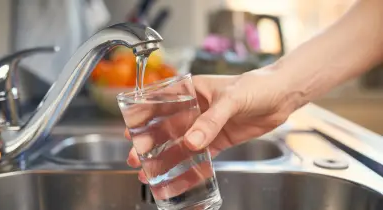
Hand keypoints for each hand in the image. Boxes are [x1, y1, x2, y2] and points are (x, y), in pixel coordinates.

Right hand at [125, 67, 304, 179]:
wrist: (281, 96)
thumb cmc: (256, 85)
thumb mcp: (231, 99)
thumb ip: (211, 120)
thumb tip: (191, 142)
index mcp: (192, 91)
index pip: (161, 102)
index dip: (144, 116)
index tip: (131, 130)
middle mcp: (196, 108)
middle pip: (167, 126)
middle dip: (150, 141)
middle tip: (137, 156)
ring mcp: (206, 125)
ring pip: (181, 142)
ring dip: (166, 155)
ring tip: (152, 169)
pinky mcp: (219, 139)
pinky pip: (201, 153)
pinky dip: (190, 162)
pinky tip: (179, 172)